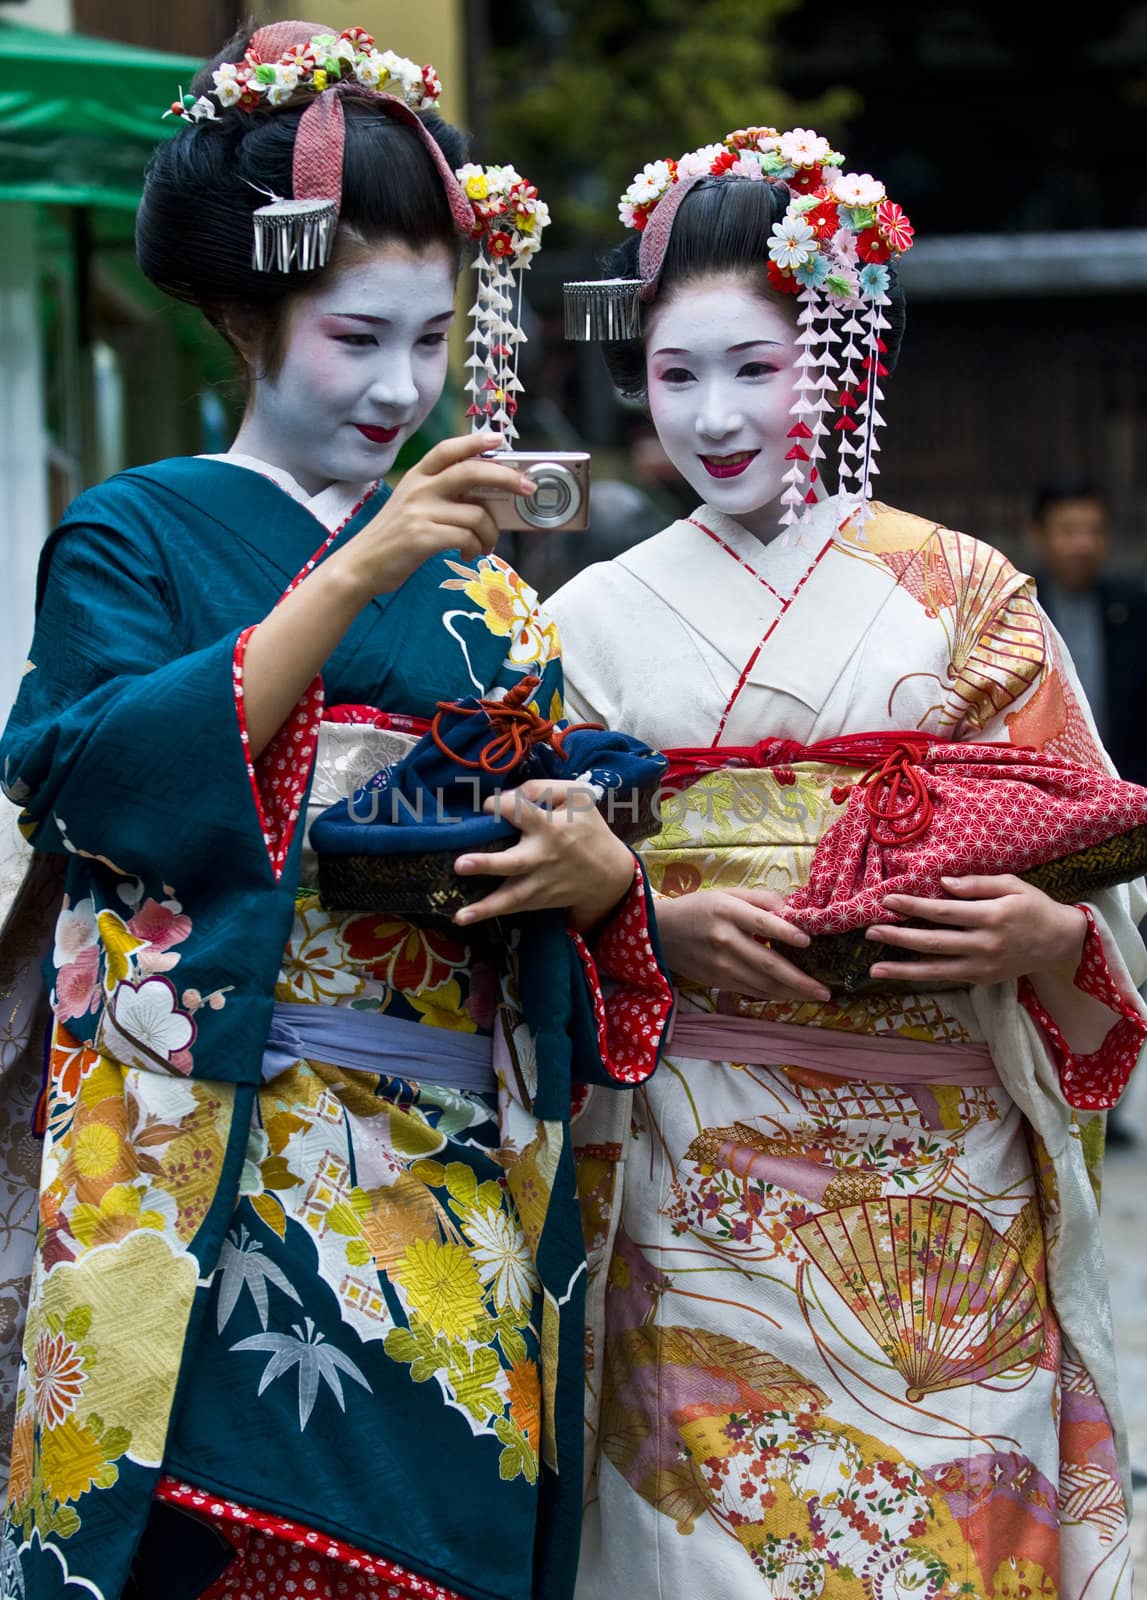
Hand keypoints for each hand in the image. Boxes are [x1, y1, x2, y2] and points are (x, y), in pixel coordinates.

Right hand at [328, 432, 534, 599]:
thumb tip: (485, 495)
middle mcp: (419, 489)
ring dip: (491, 533)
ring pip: (477, 514)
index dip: (476, 441)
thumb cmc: (394, 538)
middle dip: (507, 478)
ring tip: (485, 545)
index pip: (448, 449)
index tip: (500, 440)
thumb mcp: (412, 504)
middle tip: (527, 488)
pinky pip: (467, 538)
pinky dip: (476, 548)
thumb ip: (441, 494)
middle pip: (472, 472)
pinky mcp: (423, 537)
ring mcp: (420, 512)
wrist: (362, 565)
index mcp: (417, 476)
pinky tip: (469, 555)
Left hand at [452, 780, 636, 932]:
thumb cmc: (587, 829)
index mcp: (550, 827)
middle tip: (460, 864)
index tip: (488, 806)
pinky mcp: (536, 900)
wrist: (608, 875)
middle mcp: (542, 857)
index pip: (519, 811)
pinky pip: (511, 907)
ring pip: (511, 896)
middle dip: (486, 864)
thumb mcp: (576, 798)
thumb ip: (541, 788)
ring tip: (460, 914)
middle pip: (513, 862)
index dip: (498, 805)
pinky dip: (488, 913)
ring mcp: (538, 883)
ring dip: (485, 905)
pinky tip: (462, 918)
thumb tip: (507, 795)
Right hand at [653, 888, 830, 1003]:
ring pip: (761, 984)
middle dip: (799, 980)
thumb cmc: (699, 908)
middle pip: (767, 963)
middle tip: (825, 991)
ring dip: (791, 993)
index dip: (785, 932)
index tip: (808, 941)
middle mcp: (724, 940)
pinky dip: (772, 995)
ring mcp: (720, 965)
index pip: (761, 922)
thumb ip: (760, 899)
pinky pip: (750, 991)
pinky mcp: (716, 981)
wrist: (660, 932)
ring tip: (815, 996)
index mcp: (727, 911)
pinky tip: (789, 995)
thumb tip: (793, 911)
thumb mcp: (727, 894)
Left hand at [867, 874, 1086, 985]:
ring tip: (875, 969)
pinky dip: (923, 977)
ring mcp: (984, 966)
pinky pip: (947, 977)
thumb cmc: (1033, 907)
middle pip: (934, 942)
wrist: (1060, 943)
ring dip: (903, 970)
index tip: (888, 901)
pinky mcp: (982, 979)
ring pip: (937, 970)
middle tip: (871, 931)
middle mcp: (986, 945)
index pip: (945, 912)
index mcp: (992, 917)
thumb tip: (944, 884)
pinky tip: (901, 973)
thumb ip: (978, 884)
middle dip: (899, 938)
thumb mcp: (1012, 885)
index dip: (914, 906)